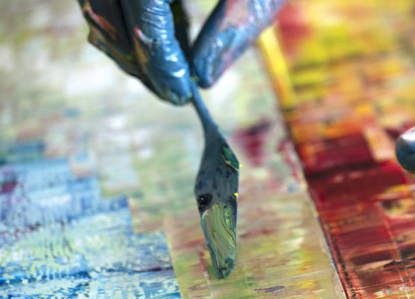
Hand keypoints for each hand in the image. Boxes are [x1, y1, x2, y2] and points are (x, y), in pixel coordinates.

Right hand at [78, 0, 283, 103]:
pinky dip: (126, 18)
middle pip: (109, 6)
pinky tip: (162, 43)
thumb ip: (237, 26)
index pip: (143, 7)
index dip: (158, 57)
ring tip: (168, 74)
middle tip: (170, 93)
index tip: (179, 96)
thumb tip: (204, 78)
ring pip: (99, 0)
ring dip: (127, 42)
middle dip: (137, 57)